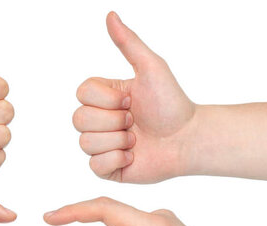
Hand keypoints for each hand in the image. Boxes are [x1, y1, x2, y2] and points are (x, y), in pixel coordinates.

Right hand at [74, 12, 195, 182]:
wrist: (187, 139)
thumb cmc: (172, 104)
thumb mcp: (151, 67)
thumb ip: (129, 43)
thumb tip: (110, 15)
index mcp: (104, 98)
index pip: (81, 94)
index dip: (106, 99)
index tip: (130, 99)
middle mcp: (99, 122)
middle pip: (79, 119)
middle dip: (113, 120)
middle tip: (135, 121)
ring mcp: (101, 147)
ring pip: (86, 143)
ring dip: (117, 140)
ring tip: (136, 139)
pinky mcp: (107, 169)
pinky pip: (95, 166)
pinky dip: (116, 159)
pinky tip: (133, 156)